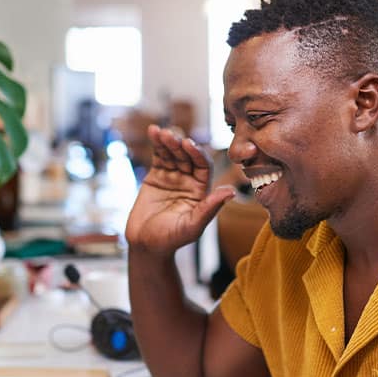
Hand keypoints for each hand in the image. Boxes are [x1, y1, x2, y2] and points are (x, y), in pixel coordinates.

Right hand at [125, 125, 234, 255]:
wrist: (145, 245)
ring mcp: (173, 177)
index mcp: (201, 191)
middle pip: (187, 156)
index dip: (197, 154)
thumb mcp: (192, 226)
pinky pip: (159, 156)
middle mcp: (189, 181)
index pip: (203, 166)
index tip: (188, 144)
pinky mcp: (156, 176)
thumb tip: (232, 191)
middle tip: (172, 136)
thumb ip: (210, 208)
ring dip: (168, 141)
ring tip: (160, 132)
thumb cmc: (171, 240)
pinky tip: (153, 131)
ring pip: (173, 154)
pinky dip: (156, 144)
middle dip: (179, 145)